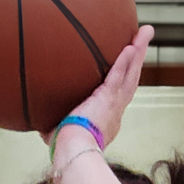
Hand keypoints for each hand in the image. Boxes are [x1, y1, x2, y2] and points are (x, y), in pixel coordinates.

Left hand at [42, 24, 154, 147]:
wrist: (72, 151)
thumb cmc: (64, 148)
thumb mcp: (57, 134)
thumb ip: (51, 124)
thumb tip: (38, 121)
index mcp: (105, 121)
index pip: (116, 97)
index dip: (121, 82)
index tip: (124, 69)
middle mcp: (114, 112)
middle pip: (130, 80)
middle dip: (136, 60)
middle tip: (142, 40)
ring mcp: (114, 105)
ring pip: (131, 74)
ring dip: (138, 52)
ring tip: (145, 32)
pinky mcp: (108, 99)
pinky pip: (119, 75)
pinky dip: (126, 60)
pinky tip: (131, 44)